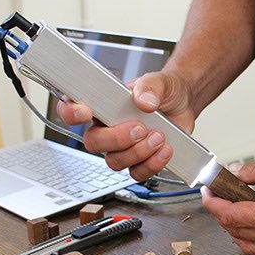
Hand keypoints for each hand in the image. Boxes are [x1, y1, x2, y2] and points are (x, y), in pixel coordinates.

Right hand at [55, 71, 195, 180]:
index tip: (85, 112)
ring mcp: (122, 147)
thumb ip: (150, 86)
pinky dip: (152, 164)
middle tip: (140, 128)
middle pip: (93, 143)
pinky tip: (165, 149)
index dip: (70, 113)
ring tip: (159, 136)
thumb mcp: (160, 81)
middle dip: (117, 139)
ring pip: (114, 162)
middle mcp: (108, 128)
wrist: (183, 104)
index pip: (72, 109)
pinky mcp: (139, 161)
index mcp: (103, 105)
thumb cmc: (164, 90)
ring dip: (138, 152)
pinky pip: (136, 173)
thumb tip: (144, 101)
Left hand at [201, 155, 254, 254]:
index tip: (207, 194)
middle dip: (222, 216)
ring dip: (236, 233)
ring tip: (234, 213)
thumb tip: (235, 173)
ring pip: (250, 248)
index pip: (231, 216)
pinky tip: (254, 230)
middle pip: (237, 233)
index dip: (213, 205)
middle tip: (219, 198)